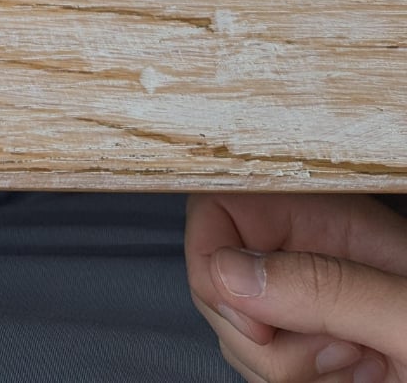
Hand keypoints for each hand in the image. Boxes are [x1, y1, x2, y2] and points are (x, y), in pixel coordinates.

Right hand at [185, 193, 406, 382]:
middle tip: (334, 351)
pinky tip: (347, 380)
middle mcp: (313, 251)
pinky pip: (259, 364)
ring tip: (355, 367)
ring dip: (282, 368)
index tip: (249, 309)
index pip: (222, 205)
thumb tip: (230, 272)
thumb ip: (326, 287)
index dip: (215, 257)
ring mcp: (309, 300)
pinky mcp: (310, 347)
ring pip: (235, 329)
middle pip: (218, 276)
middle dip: (257, 330)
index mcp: (333, 218)